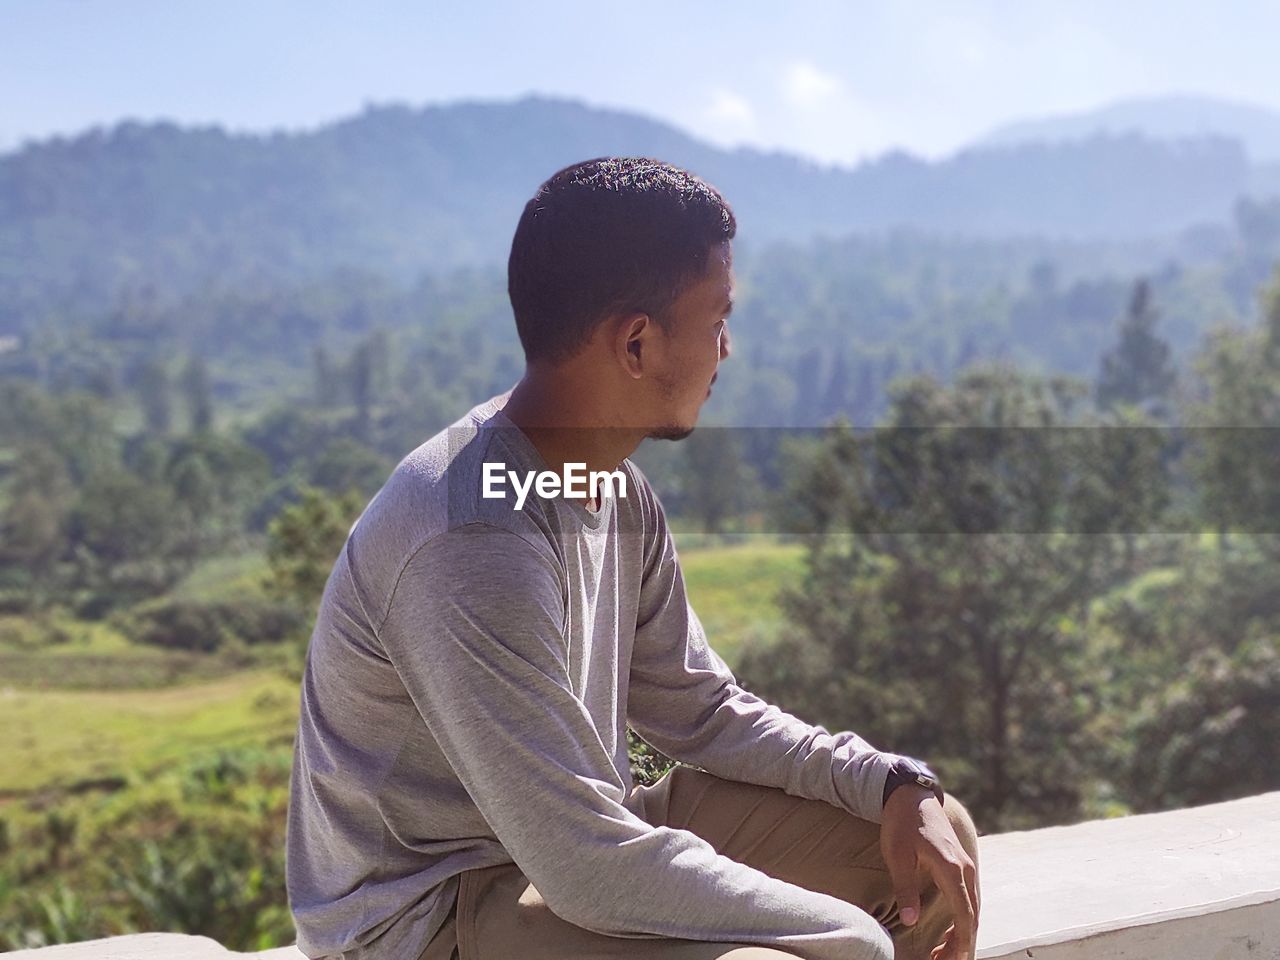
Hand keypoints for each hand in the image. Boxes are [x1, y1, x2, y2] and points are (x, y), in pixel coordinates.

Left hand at [879, 785, 979, 959]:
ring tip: (943, 953)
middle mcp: (964, 869)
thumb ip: (905, 888)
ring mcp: (965, 866)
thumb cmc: (901, 823)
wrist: (910, 794)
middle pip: (972, 916)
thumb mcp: (897, 855)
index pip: (964, 915)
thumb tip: (910, 921)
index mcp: (951, 868)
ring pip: (972, 908)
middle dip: (961, 943)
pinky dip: (962, 918)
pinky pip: (968, 898)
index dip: (960, 942)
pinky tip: (949, 931)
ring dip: (961, 933)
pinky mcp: (960, 864)